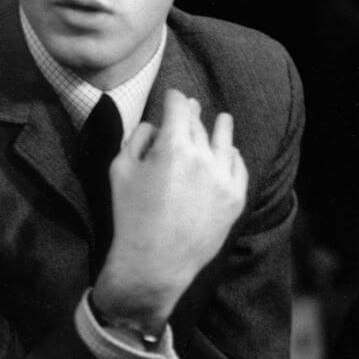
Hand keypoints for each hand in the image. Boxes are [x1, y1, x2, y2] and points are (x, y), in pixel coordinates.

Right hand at [93, 89, 247, 331]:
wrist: (154, 263)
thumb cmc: (131, 215)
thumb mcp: (120, 169)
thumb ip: (137, 138)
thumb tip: (156, 125)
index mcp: (174, 146)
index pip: (179, 107)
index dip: (175, 98)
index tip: (174, 96)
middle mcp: (204, 158)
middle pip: (200, 124)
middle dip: (193, 114)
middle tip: (191, 107)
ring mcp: (224, 179)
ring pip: (225, 142)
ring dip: (221, 128)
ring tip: (223, 119)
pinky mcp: (235, 199)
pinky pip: (238, 168)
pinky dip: (232, 157)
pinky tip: (230, 153)